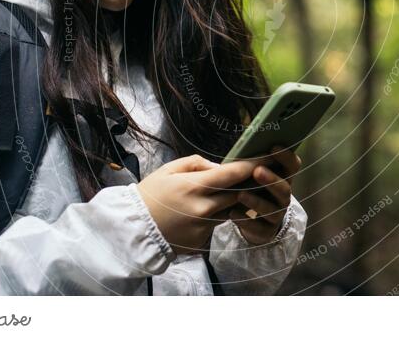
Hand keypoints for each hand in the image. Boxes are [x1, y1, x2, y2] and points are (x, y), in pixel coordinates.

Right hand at [136, 154, 261, 254]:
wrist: (133, 229)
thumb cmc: (150, 194)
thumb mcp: (169, 169)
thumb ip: (197, 164)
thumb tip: (219, 167)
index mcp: (194, 186)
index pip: (232, 174)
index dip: (251, 166)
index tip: (265, 158)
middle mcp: (203, 208)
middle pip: (238, 194)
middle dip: (249, 183)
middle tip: (259, 173)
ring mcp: (203, 227)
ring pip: (229, 210)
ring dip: (233, 201)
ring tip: (229, 190)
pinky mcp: (201, 241)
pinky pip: (216, 224)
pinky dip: (215, 216)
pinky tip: (202, 211)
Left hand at [230, 147, 301, 244]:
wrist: (252, 222)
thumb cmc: (250, 189)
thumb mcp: (251, 175)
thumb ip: (250, 163)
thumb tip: (241, 148)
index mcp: (282, 178)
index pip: (292, 166)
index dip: (286, 156)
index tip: (274, 146)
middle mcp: (283, 196)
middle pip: (284, 188)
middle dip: (271, 179)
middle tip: (257, 171)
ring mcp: (276, 215)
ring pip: (271, 209)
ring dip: (256, 201)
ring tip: (241, 194)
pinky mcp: (266, 232)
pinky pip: (258, 227)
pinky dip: (245, 220)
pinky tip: (232, 213)